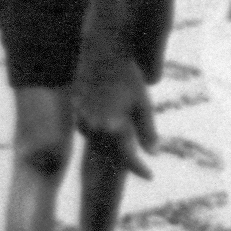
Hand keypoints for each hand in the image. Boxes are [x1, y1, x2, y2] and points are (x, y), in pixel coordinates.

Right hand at [74, 51, 156, 179]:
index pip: (128, 157)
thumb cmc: (128, 78)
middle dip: (124, 157)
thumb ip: (148, 131)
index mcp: (115, 126)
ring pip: (98, 141)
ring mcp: (84, 120)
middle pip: (111, 152)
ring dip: (110, 143)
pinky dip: (99, 129)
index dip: (139, 168)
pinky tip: (105, 122)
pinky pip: (89, 129)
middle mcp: (97, 127)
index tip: (150, 176)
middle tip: (139, 162)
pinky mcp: (76, 112)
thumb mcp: (144, 104)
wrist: (103, 54)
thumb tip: (154, 153)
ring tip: (120, 139)